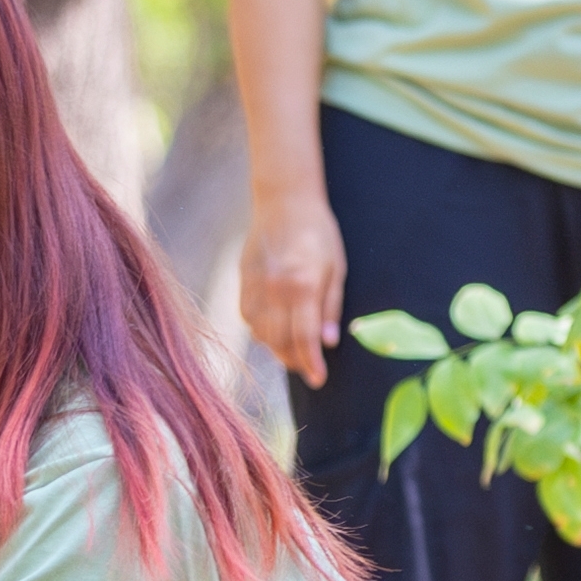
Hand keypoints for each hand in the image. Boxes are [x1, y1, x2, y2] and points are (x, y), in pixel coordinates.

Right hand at [236, 190, 347, 389]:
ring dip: (277, 349)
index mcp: (303, 285)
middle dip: (295, 361)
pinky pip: (248, 318)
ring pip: (260, 333)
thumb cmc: (319, 233)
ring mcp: (255, 285)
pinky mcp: (243, 281)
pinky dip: (260, 330)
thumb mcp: (337, 268)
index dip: (311, 363)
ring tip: (292, 352)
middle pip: (280, 341)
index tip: (319, 378)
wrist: (284, 201)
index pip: (304, 337)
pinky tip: (273, 331)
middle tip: (308, 368)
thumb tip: (328, 343)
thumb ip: (330, 307)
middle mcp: (275, 289)